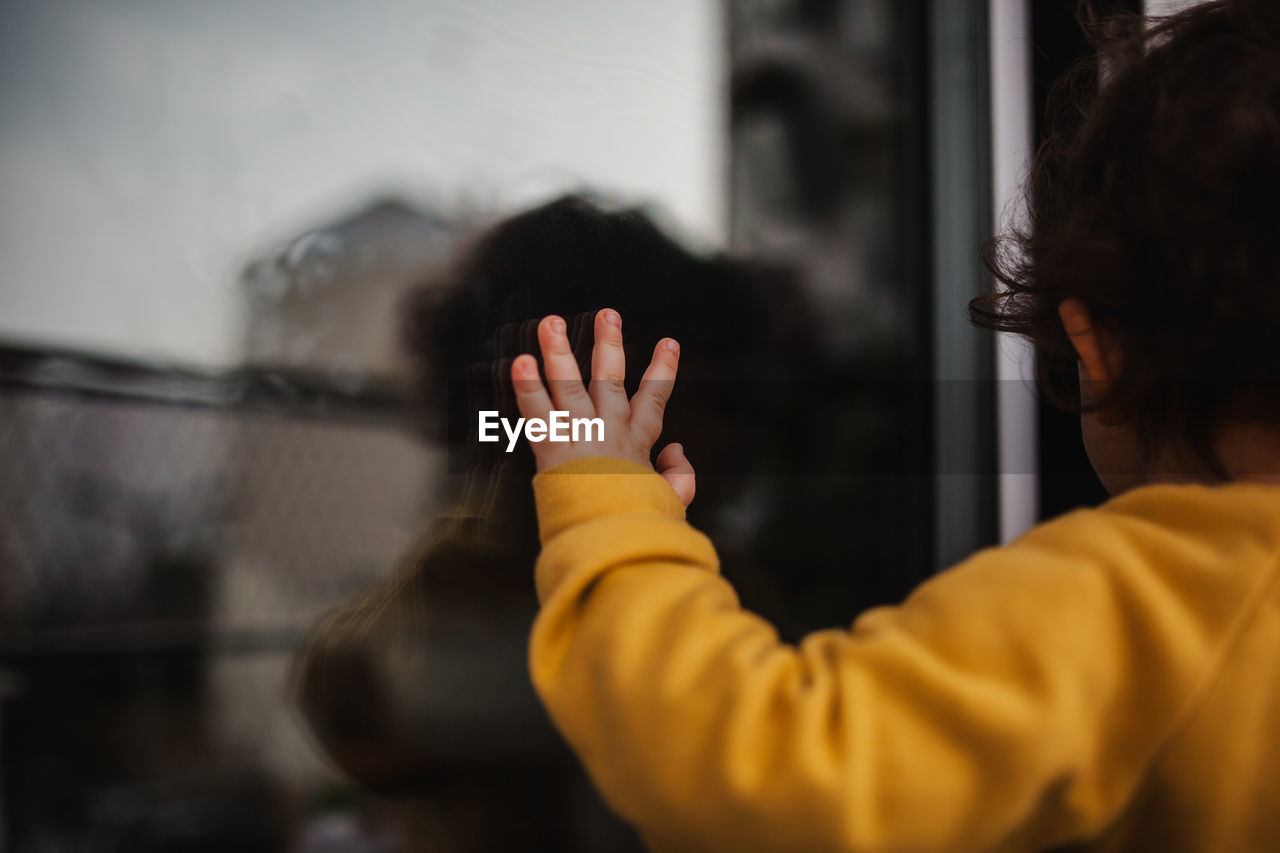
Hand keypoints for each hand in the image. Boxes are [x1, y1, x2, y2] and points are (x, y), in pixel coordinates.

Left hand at [511, 309, 695, 506]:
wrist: (615, 540)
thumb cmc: (640, 525)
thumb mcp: (672, 500)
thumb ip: (679, 474)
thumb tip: (677, 450)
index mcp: (637, 445)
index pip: (652, 399)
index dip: (662, 370)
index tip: (669, 344)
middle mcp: (610, 431)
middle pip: (609, 379)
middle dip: (609, 344)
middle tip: (608, 314)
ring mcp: (582, 436)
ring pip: (569, 385)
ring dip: (559, 351)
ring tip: (550, 322)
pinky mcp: (554, 449)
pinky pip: (537, 411)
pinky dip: (527, 386)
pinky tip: (519, 362)